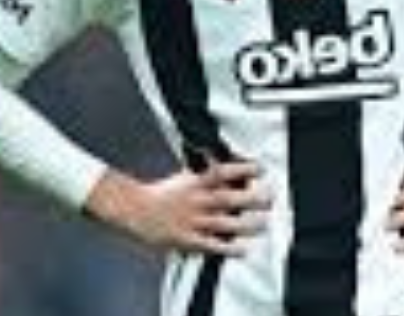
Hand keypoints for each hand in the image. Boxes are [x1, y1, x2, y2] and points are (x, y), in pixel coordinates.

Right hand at [88, 161, 272, 255]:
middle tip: (270, 198)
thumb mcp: (186, 175)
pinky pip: (210, 245)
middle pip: (227, 198)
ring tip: (264, 224)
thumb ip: (205, 168)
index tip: (261, 168)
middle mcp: (196, 201)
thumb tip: (221, 153)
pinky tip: (244, 249)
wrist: (134, 210)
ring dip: (246, 224)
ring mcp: (192, 221)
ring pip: (223, 223)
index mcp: (196, 183)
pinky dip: (228, 248)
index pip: (222, 172)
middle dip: (251, 198)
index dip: (242, 168)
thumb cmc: (164, 193)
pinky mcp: (186, 240)